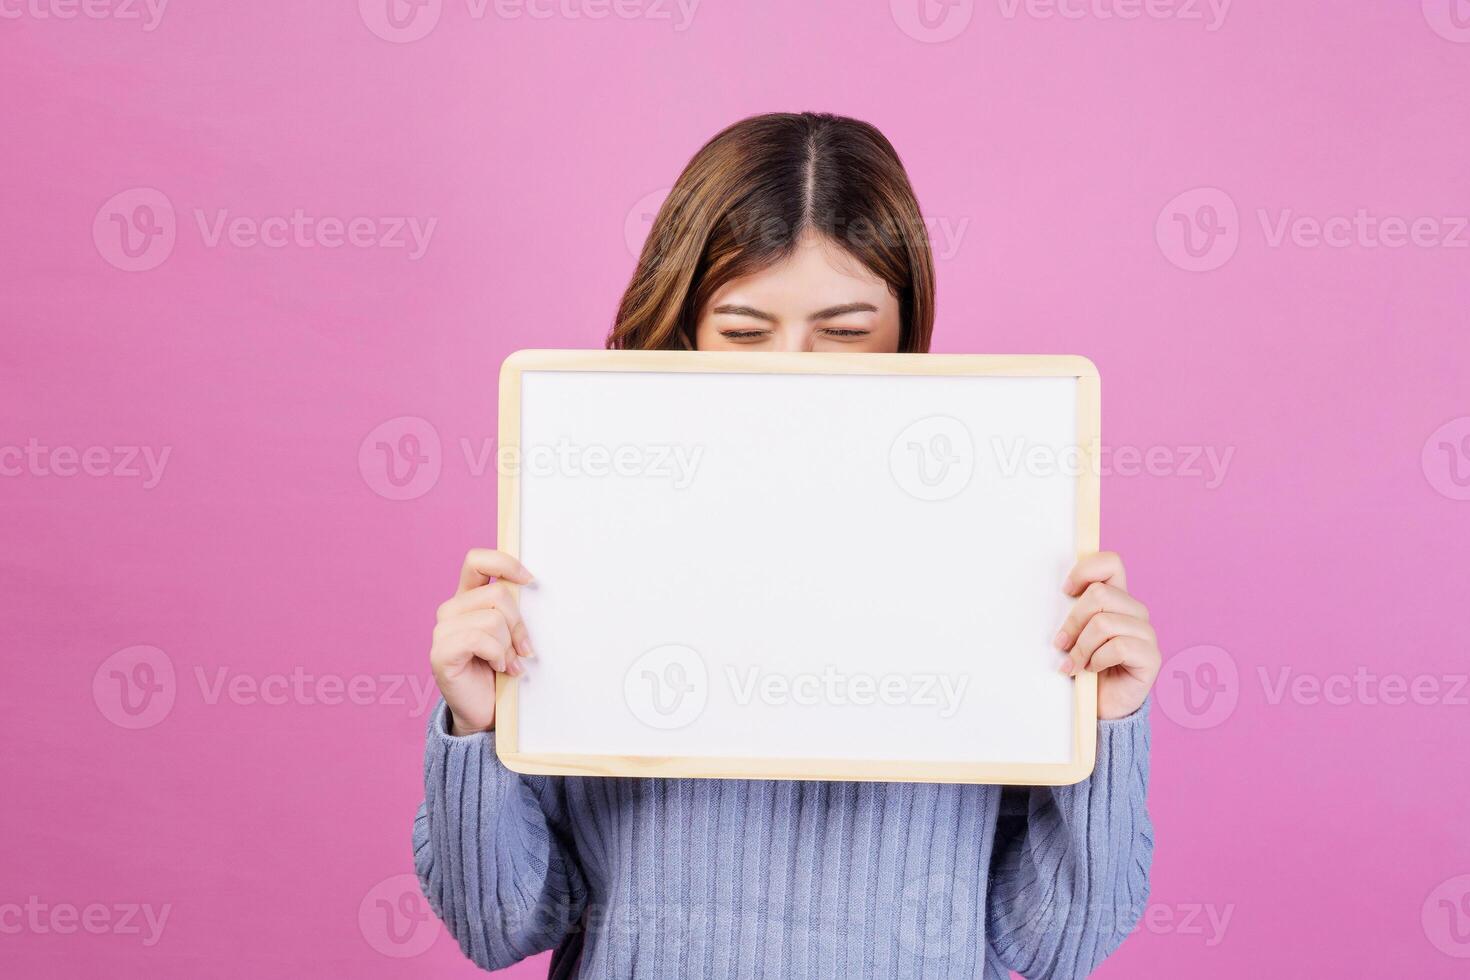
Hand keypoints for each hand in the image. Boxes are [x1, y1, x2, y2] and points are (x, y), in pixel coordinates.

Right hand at [430, 549, 535, 735]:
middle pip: (497, 594)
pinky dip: (497, 655)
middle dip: (518, 624)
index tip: (530, 581)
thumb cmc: (502, 670)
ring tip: (509, 664)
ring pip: (492, 619)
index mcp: (468, 598)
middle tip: (523, 649)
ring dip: (508, 646)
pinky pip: (478, 639)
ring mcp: (442, 631)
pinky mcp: (440, 653)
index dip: (504, 563)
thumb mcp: (512, 633)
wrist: (487, 711)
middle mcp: (451, 610)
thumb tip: (532, 586)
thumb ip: (513, 610)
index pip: (477, 560)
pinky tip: (499, 669)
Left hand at [1054, 551, 1159, 720]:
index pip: (1111, 563)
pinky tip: (1093, 670)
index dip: (1086, 570)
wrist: (1099, 707)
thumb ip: (1073, 611)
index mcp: (1117, 599)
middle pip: (1100, 594)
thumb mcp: (1074, 634)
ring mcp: (1146, 634)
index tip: (1065, 591)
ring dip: (1081, 647)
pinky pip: (1118, 647)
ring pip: (1104, 623)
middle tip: (1061, 644)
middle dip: (1073, 622)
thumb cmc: (1083, 667)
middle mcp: (1135, 612)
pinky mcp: (1151, 657)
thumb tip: (1060, 591)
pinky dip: (1097, 660)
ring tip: (1074, 664)